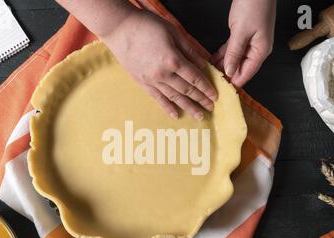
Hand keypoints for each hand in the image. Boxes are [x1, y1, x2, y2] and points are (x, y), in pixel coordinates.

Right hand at [102, 10, 217, 119]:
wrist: (119, 29)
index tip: (214, 95)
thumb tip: (203, 64)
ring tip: (199, 116)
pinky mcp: (142, 83)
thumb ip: (189, 50)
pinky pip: (157, 98)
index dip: (206, 87)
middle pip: (187, 90)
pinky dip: (167, 107)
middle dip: (200, 99)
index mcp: (173, 60)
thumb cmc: (147, 26)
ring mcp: (152, 81)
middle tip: (211, 107)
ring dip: (188, 107)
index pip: (195, 78)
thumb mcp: (173, 32)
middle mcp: (163, 74)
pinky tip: (176, 115)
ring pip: (174, 97)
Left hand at [211, 0, 275, 86]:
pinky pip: (232, 50)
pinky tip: (213, 61)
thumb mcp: (241, 31)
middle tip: (211, 82)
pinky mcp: (243, 36)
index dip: (234, 82)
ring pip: (235, 60)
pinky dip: (223, 55)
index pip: (246, 74)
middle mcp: (257, 49)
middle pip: (240, 68)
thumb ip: (234, 53)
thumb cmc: (254, 5)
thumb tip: (229, 71)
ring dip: (223, 66)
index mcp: (261, 51)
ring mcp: (250, 42)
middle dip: (226, 75)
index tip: (221, 90)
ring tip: (209, 73)